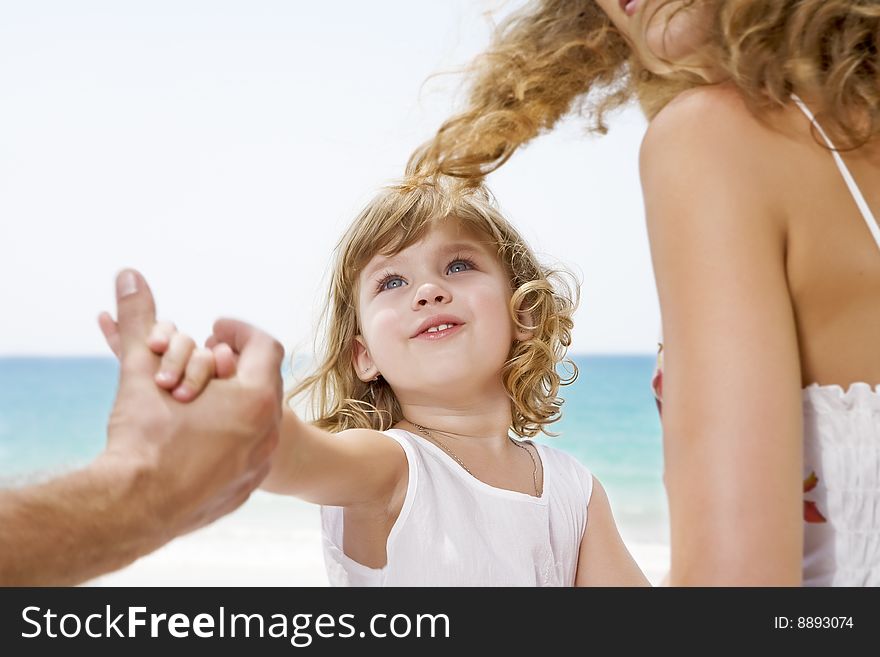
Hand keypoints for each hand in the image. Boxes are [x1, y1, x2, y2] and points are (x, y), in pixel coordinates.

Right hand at [96, 269, 283, 545]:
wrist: (131, 510)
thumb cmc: (141, 438)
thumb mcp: (141, 370)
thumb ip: (140, 319)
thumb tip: (129, 275)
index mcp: (257, 398)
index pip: (266, 346)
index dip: (240, 331)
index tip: (217, 328)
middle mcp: (269, 432)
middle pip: (264, 382)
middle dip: (234, 367)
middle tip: (207, 361)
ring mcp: (259, 465)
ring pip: (258, 420)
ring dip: (233, 402)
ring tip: (200, 396)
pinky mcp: (244, 492)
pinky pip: (247, 455)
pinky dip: (228, 437)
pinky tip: (199, 434)